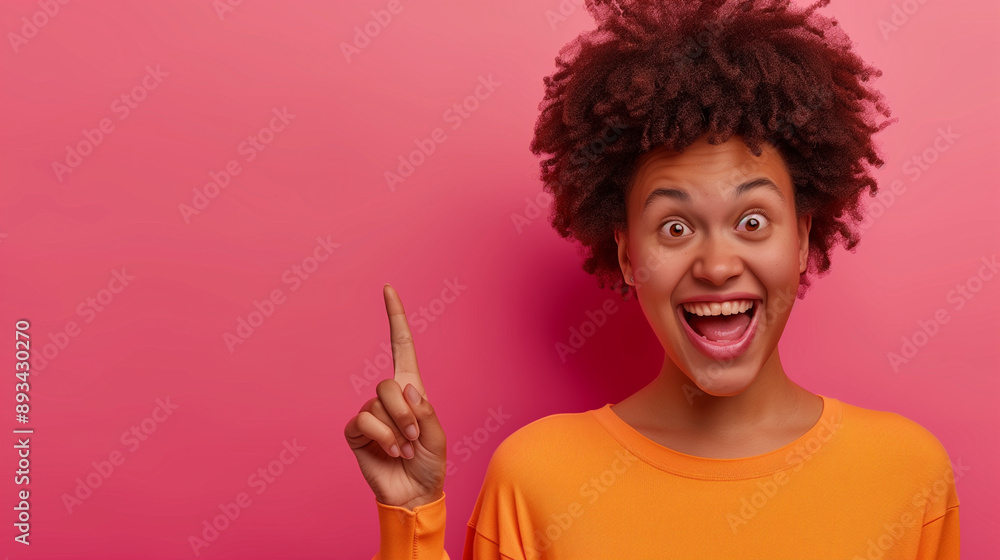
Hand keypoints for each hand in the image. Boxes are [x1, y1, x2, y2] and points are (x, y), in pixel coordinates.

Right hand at [344, 284, 447, 510]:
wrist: (414, 494)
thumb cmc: (429, 465)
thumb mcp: (438, 438)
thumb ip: (426, 412)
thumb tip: (406, 389)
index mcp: (411, 389)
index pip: (400, 346)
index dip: (395, 318)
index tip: (388, 289)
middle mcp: (387, 398)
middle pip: (388, 385)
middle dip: (406, 415)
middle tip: (414, 439)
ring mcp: (369, 414)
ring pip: (377, 406)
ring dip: (396, 431)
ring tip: (404, 450)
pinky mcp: (355, 432)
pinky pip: (364, 422)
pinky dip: (381, 438)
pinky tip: (389, 453)